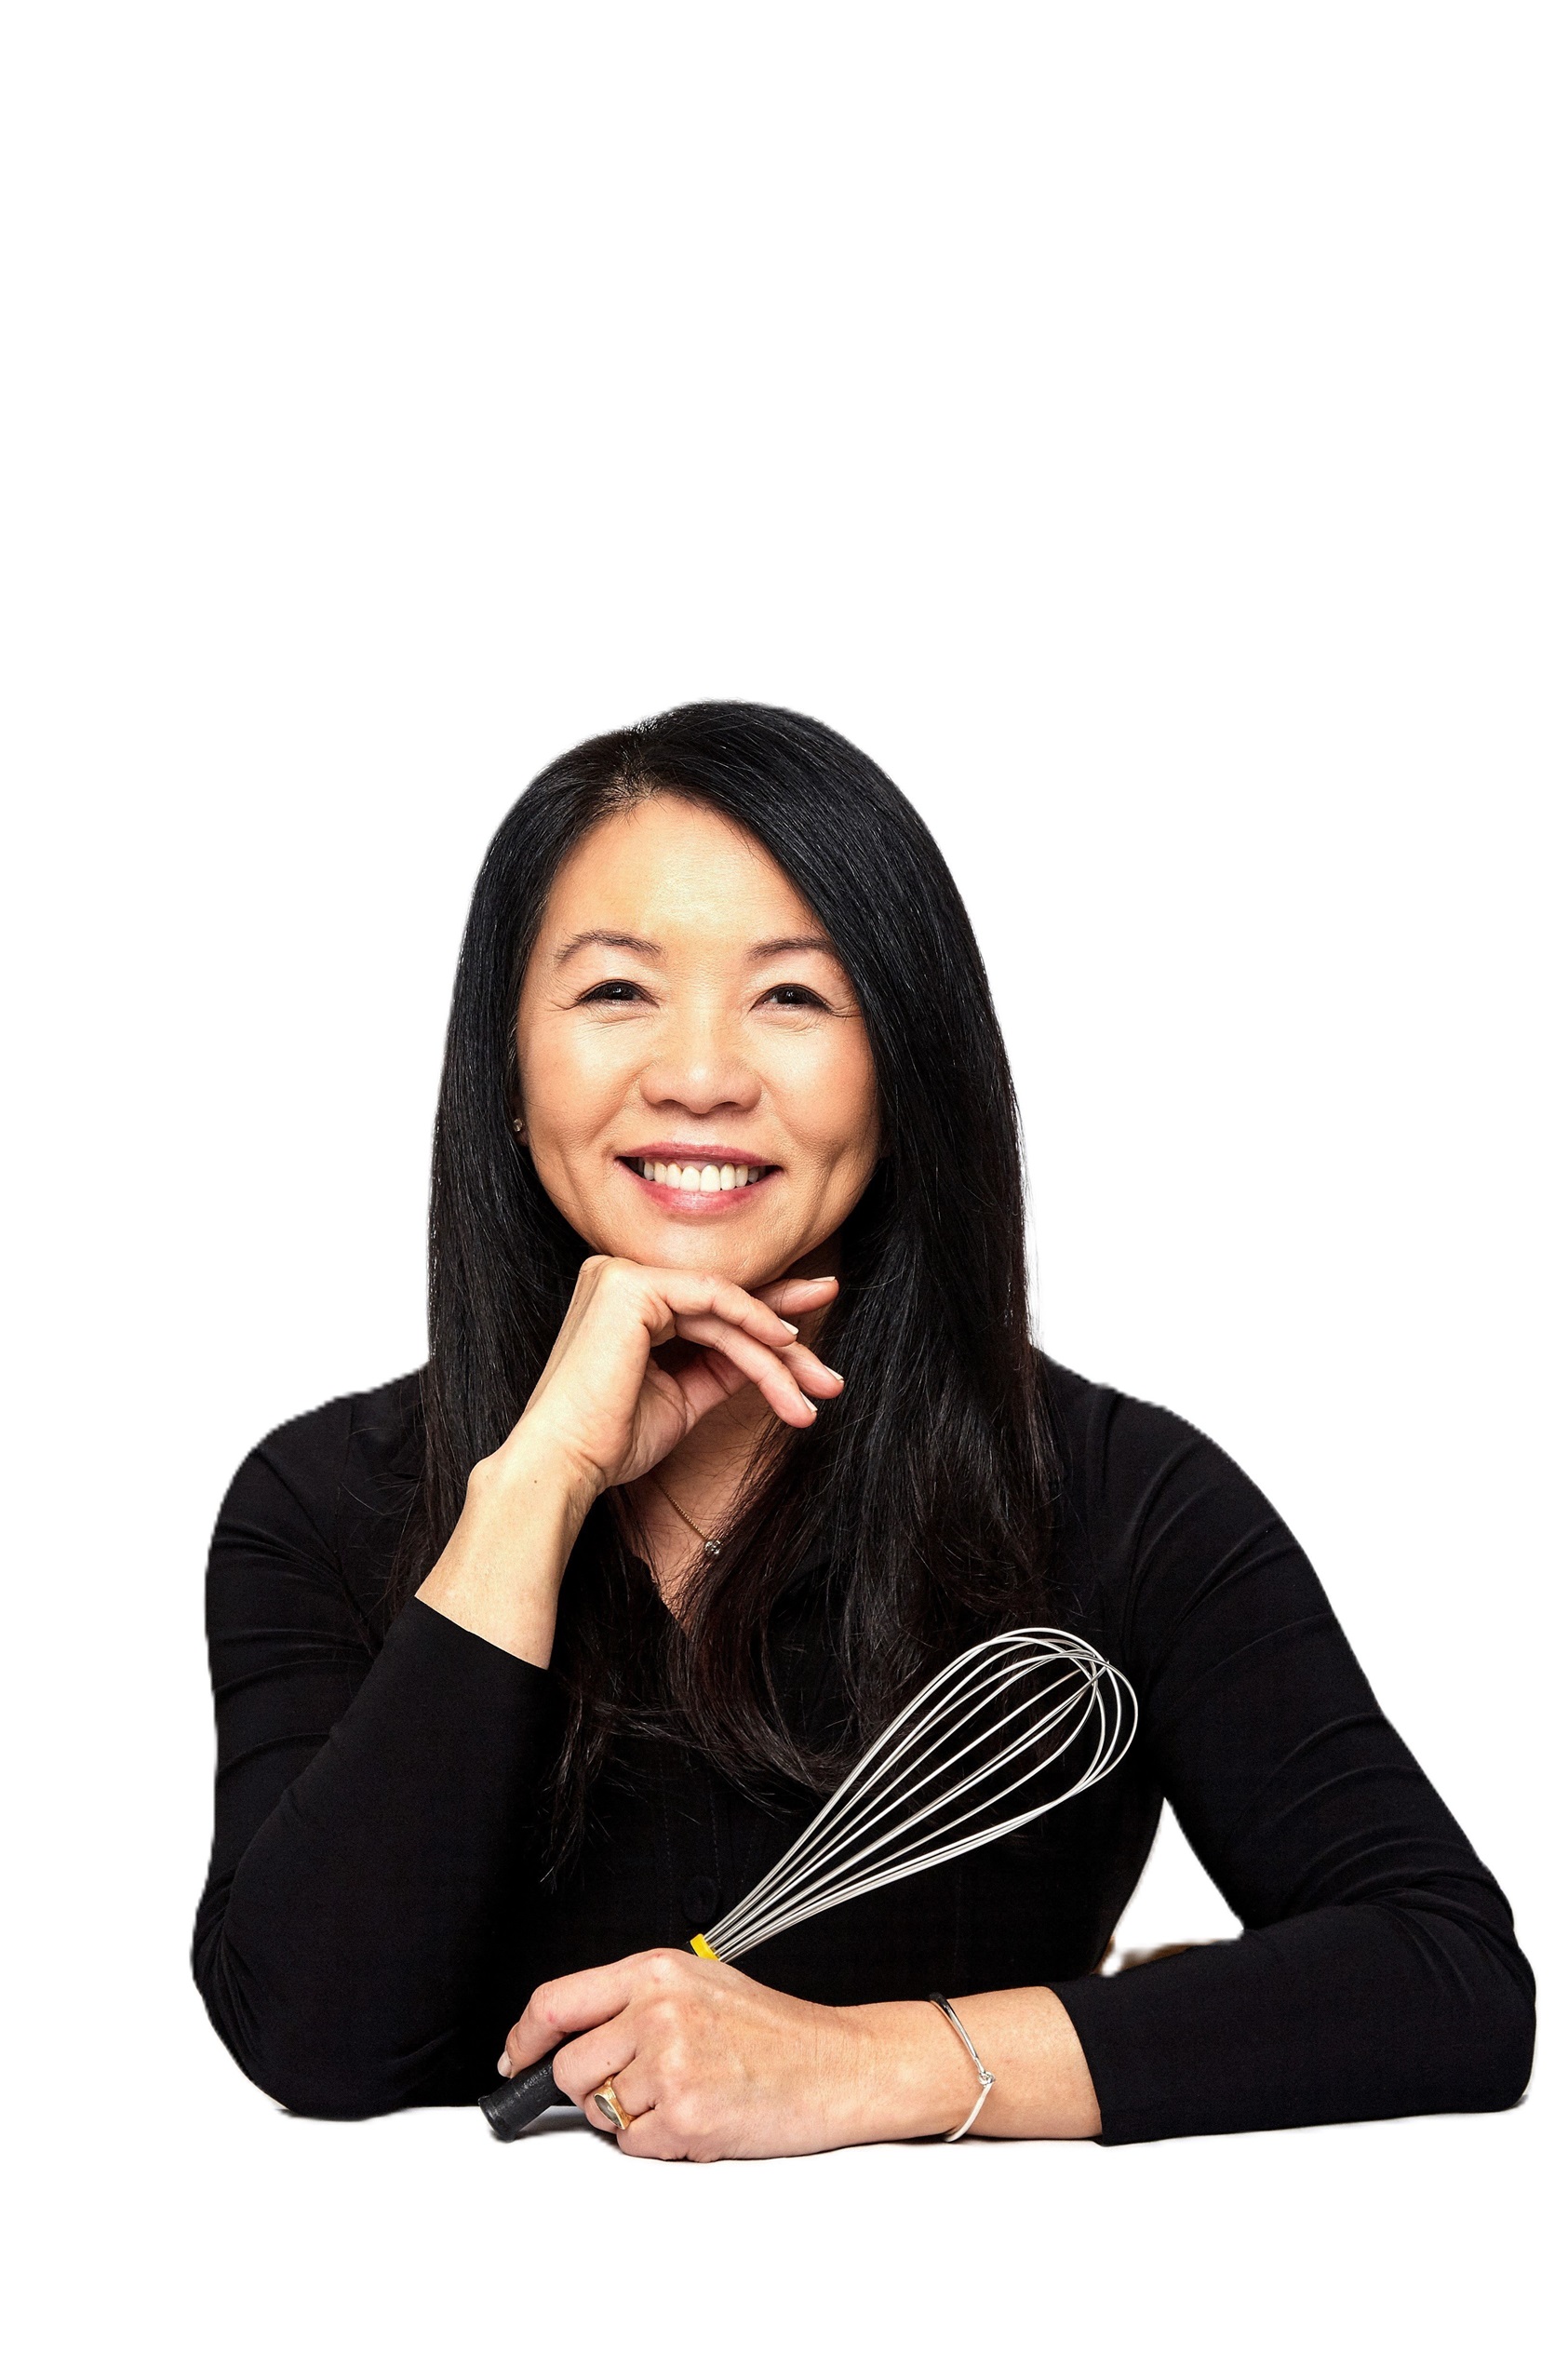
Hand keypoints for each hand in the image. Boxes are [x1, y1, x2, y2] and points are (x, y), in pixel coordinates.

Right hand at [418, 1261, 840, 1664]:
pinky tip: (785, 1348)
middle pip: (723, 1304)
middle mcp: (617, 1276)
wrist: (565, 1464)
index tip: (810, 1341)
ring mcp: (620, 1275)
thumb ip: (721, 1365)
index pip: (708, 1305)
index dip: (765, 1319)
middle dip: (785, 1337)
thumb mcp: (681, 1395)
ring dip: (778, 1354)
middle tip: (831, 1372)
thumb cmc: (610, 1439)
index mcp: (623, 1300)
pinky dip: (754, 1323)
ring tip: (816, 1390)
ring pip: (725, 1309)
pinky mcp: (630, 1286)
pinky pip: (714, 1299)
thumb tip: (777, 1349)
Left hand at [498, 1949, 978, 2160]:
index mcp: (656, 1971)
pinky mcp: (685, 2114)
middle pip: (570, 2067)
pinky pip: (634, 2145)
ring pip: (601, 2110)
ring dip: (633, 2116)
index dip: (525, 2039)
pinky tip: (699, 2117)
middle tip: (639, 2085)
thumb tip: (564, 2037)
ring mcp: (670, 2063)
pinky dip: (659, 2143)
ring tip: (686, 2094)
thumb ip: (632, 2002)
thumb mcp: (699, 1985)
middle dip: (592, 2088)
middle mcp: (657, 2010)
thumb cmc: (773, 2030)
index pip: (556, 2002)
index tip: (516, 2059)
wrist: (836, 2064)